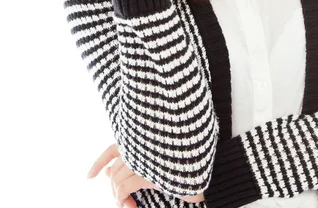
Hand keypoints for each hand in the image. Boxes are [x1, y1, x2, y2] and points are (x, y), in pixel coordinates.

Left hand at [87, 143, 204, 204]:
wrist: (204, 167)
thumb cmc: (185, 160)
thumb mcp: (157, 162)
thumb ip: (134, 161)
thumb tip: (110, 170)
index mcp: (143, 140)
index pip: (113, 148)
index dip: (100, 162)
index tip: (90, 176)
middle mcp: (140, 146)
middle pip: (115, 169)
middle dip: (114, 187)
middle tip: (125, 201)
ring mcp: (143, 158)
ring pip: (117, 179)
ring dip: (119, 196)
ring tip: (130, 205)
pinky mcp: (147, 173)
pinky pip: (123, 187)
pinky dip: (122, 199)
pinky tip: (130, 207)